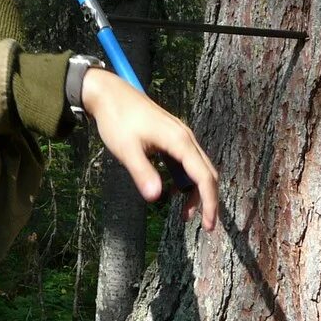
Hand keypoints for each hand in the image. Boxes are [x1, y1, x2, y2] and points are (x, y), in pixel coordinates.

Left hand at [80, 68, 219, 231]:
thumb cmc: (117, 120)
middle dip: (209, 200)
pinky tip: (173, 192)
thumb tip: (155, 198)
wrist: (110, 94)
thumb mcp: (127, 150)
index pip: (203, 176)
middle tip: (205, 226)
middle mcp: (186, 138)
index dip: (209, 202)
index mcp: (179, 141)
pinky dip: (187, 180)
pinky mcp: (173, 137)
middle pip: (208, 173)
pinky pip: (188, 162)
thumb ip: (142, 173)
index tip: (208, 226)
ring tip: (185, 214)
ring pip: (199, 168)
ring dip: (196, 192)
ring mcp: (181, 136)